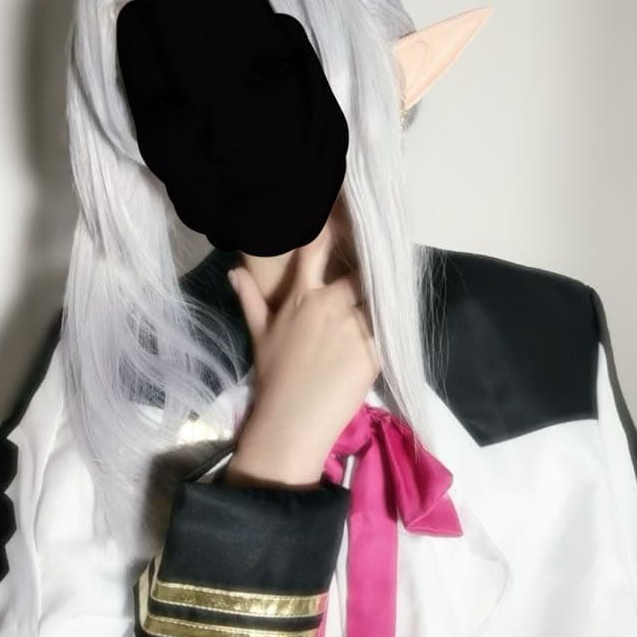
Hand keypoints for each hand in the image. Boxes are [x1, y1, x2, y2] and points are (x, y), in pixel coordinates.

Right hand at [222, 226, 380, 487]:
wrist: (292, 420)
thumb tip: (236, 271)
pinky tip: (400, 311)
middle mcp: (332, 304)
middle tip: (381, 256)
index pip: (318, 249)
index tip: (347, 215)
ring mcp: (357, 325)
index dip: (333, 228)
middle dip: (369, 263)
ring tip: (395, 282)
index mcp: (303, 296)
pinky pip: (390, 323)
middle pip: (361, 269)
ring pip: (379, 295)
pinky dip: (393, 317)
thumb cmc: (274, 376)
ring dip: (384, 290)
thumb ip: (251, 298)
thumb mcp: (260, 334)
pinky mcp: (376, 348)